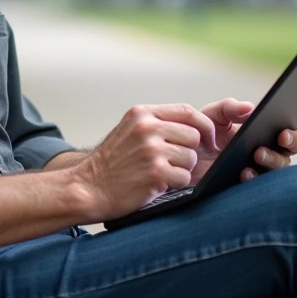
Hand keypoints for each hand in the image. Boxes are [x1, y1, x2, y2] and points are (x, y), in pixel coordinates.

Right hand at [71, 104, 216, 220]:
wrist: (88, 187)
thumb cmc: (111, 163)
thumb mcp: (129, 130)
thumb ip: (156, 123)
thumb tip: (193, 124)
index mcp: (142, 114)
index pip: (187, 111)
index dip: (203, 125)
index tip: (208, 139)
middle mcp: (147, 128)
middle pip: (193, 135)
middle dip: (188, 152)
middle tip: (172, 163)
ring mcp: (151, 150)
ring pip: (190, 158)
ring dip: (181, 170)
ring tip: (160, 174)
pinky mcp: (155, 173)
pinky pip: (184, 177)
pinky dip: (175, 185)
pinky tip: (157, 185)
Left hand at [190, 98, 296, 184]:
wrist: (182, 155)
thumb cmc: (202, 132)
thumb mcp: (213, 115)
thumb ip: (230, 108)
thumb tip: (250, 108)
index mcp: (263, 136)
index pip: (288, 137)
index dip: (293, 136)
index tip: (282, 134)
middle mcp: (264, 156)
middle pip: (287, 158)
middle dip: (283, 153)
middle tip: (268, 146)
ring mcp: (255, 174)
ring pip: (274, 175)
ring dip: (267, 165)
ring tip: (252, 158)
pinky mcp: (241, 188)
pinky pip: (255, 189)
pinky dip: (252, 181)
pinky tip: (242, 174)